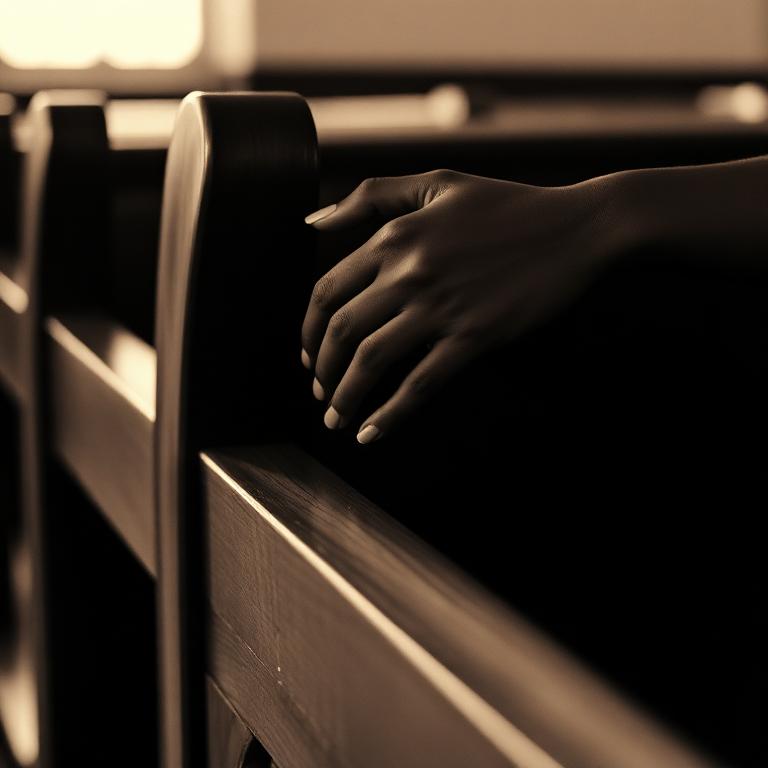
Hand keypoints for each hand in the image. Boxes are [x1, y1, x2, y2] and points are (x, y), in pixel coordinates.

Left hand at [302, 169, 622, 442]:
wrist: (576, 227)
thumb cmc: (507, 205)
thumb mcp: (436, 183)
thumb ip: (370, 196)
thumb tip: (312, 222)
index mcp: (394, 238)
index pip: (328, 291)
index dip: (308, 330)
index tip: (307, 354)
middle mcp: (409, 273)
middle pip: (342, 331)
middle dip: (321, 369)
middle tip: (319, 391)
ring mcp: (441, 306)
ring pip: (372, 360)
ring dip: (345, 396)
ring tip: (336, 418)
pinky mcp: (474, 336)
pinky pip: (420, 384)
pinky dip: (390, 414)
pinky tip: (371, 433)